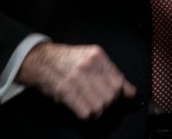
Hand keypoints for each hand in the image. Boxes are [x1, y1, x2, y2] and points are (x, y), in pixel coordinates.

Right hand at [16, 42, 135, 119]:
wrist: (41, 60)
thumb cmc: (69, 60)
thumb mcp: (92, 59)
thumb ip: (111, 73)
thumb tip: (130, 92)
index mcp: (99, 56)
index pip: (119, 81)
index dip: (120, 93)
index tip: (117, 97)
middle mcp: (89, 65)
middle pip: (111, 94)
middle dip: (108, 103)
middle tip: (101, 102)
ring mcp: (77, 78)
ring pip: (100, 104)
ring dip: (97, 111)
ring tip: (92, 107)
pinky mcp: (65, 90)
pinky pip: (85, 110)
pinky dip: (87, 115)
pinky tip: (83, 111)